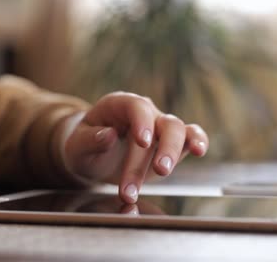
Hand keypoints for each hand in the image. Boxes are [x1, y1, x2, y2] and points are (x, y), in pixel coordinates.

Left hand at [63, 92, 207, 203]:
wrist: (93, 157)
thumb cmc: (83, 147)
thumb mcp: (76, 145)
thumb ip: (89, 140)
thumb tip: (108, 136)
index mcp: (119, 105)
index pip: (136, 106)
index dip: (142, 121)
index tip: (142, 141)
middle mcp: (144, 113)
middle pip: (163, 123)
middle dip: (163, 147)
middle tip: (160, 171)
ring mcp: (159, 127)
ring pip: (179, 131)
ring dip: (174, 154)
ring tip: (166, 171)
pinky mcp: (170, 144)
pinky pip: (190, 137)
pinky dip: (198, 142)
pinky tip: (200, 151)